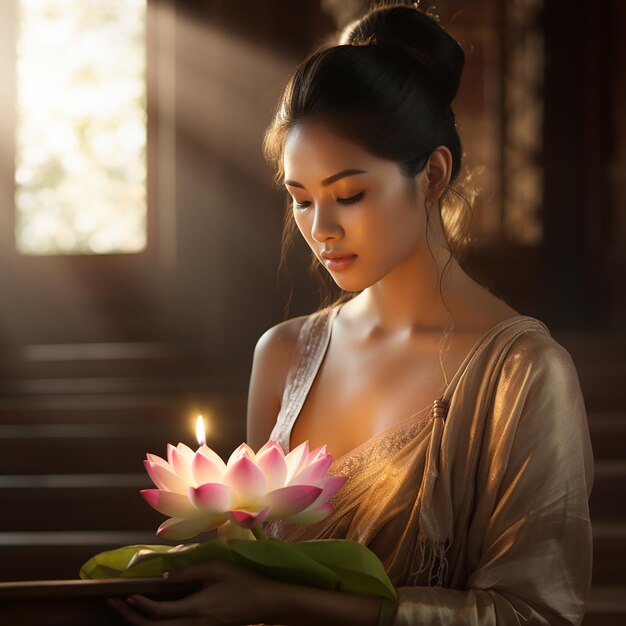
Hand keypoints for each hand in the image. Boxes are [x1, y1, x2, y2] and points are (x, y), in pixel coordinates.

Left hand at [108, 560, 280, 624]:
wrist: (265, 603)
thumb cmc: (243, 581)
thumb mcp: (218, 569)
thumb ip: (190, 572)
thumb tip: (164, 578)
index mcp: (196, 608)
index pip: (159, 612)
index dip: (139, 605)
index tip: (126, 593)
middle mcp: (194, 624)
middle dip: (130, 618)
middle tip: (113, 603)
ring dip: (140, 624)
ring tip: (125, 610)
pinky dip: (157, 625)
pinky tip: (149, 616)